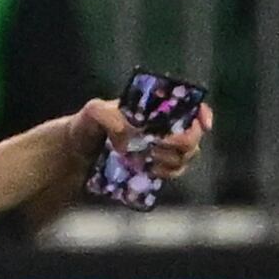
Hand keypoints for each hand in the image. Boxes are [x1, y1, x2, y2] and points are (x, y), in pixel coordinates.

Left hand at [74, 93, 210, 186]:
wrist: (75, 154)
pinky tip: (153, 170)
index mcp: (155, 108)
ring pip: (187, 154)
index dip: (202, 114)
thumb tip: (128, 134)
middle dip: (184, 140)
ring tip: (149, 157)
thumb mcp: (92, 112)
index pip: (190, 106)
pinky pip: (175, 171)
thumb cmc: (86, 126)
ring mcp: (162, 148)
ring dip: (174, 157)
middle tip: (160, 144)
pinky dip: (168, 171)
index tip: (203, 124)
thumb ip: (107, 115)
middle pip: (193, 134)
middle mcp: (164, 127)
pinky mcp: (155, 167)